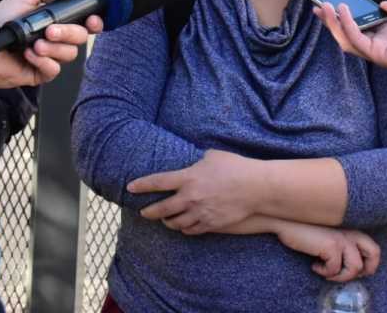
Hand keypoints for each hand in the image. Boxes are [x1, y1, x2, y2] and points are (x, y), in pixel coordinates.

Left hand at [0, 0, 102, 86]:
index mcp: (56, 19)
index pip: (84, 21)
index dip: (94, 21)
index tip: (92, 20)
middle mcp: (56, 37)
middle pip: (80, 37)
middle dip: (68, 33)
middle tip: (49, 31)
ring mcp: (49, 55)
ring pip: (70, 54)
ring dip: (52, 48)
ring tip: (33, 44)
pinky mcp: (39, 72)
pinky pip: (54, 70)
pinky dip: (42, 61)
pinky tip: (28, 55)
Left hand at [130, 150, 261, 233]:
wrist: (256, 188)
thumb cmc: (236, 167)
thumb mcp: (213, 155)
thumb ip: (197, 160)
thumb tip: (192, 160)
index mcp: (188, 177)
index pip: (157, 182)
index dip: (141, 185)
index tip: (130, 187)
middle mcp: (190, 197)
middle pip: (161, 209)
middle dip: (149, 212)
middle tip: (144, 212)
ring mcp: (200, 213)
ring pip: (174, 223)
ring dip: (167, 221)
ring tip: (165, 219)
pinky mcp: (210, 224)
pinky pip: (190, 230)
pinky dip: (184, 228)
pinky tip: (183, 225)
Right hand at [273, 220, 380, 281]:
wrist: (284, 217)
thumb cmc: (302, 225)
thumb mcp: (326, 231)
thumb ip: (338, 240)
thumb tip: (343, 263)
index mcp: (351, 227)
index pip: (372, 247)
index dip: (366, 263)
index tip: (348, 268)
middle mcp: (350, 232)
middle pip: (374, 253)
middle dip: (365, 270)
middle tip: (345, 273)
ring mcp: (342, 239)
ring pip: (355, 268)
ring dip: (340, 276)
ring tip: (326, 272)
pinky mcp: (331, 245)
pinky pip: (334, 270)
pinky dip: (324, 272)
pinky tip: (314, 266)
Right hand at [314, 0, 386, 73]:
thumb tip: (381, 4)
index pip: (360, 28)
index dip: (345, 18)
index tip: (333, 4)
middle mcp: (381, 47)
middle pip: (349, 36)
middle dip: (332, 23)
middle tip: (318, 7)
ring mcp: (380, 53)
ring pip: (348, 40)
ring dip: (334, 24)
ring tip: (324, 7)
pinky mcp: (381, 56)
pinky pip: (358, 40)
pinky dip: (348, 26)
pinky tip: (343, 11)